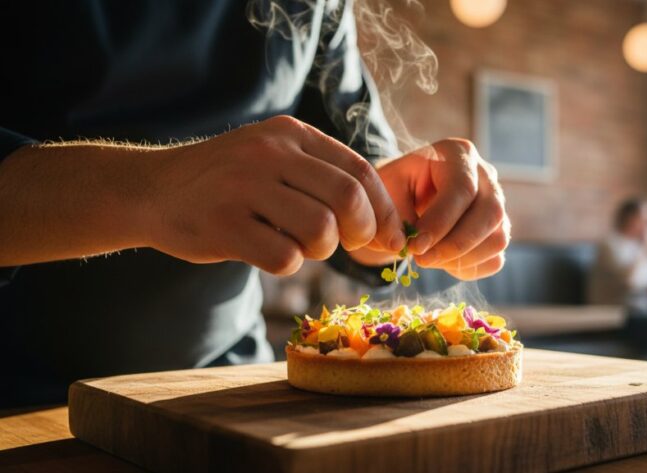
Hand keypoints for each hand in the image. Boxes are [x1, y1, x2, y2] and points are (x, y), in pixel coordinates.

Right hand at [145, 116, 403, 274]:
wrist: (152, 190)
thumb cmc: (226, 183)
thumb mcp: (273, 157)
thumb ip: (322, 176)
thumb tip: (383, 222)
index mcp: (290, 134)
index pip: (360, 171)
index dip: (385, 211)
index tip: (392, 238)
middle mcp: (269, 153)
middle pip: (348, 197)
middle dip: (361, 231)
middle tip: (350, 245)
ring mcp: (243, 187)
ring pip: (320, 229)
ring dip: (320, 249)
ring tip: (298, 244)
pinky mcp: (222, 224)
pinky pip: (283, 256)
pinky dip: (287, 264)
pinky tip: (268, 253)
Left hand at [348, 139, 509, 280]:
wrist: (406, 197)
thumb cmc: (395, 188)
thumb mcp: (385, 190)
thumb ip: (393, 214)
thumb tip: (405, 245)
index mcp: (458, 154)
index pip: (462, 189)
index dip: (440, 222)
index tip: (414, 246)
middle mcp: (486, 176)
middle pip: (490, 213)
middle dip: (454, 245)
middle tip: (421, 260)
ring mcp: (497, 204)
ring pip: (497, 239)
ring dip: (461, 259)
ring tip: (429, 260)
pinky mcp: (498, 231)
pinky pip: (495, 258)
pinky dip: (469, 268)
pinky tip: (443, 263)